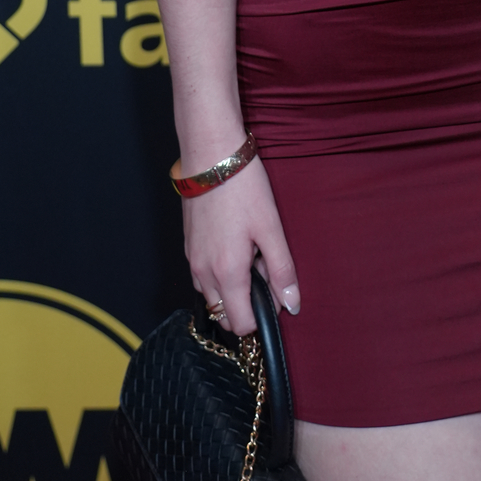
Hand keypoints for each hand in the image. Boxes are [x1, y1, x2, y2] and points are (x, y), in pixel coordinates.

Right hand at [181, 154, 299, 333]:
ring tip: (251, 255)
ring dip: (232, 289)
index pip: (242, 324)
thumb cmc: (243, 188)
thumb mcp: (271, 228)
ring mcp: (193, 259)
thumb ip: (282, 270)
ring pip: (212, 295)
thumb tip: (292, 305)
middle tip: (265, 271)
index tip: (276, 294)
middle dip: (247, 304)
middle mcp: (204, 273)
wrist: (211, 156)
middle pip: (224, 314)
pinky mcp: (188, 246)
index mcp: (227, 273)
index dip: (263, 316)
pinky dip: (219, 274)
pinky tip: (235, 246)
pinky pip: (203, 276)